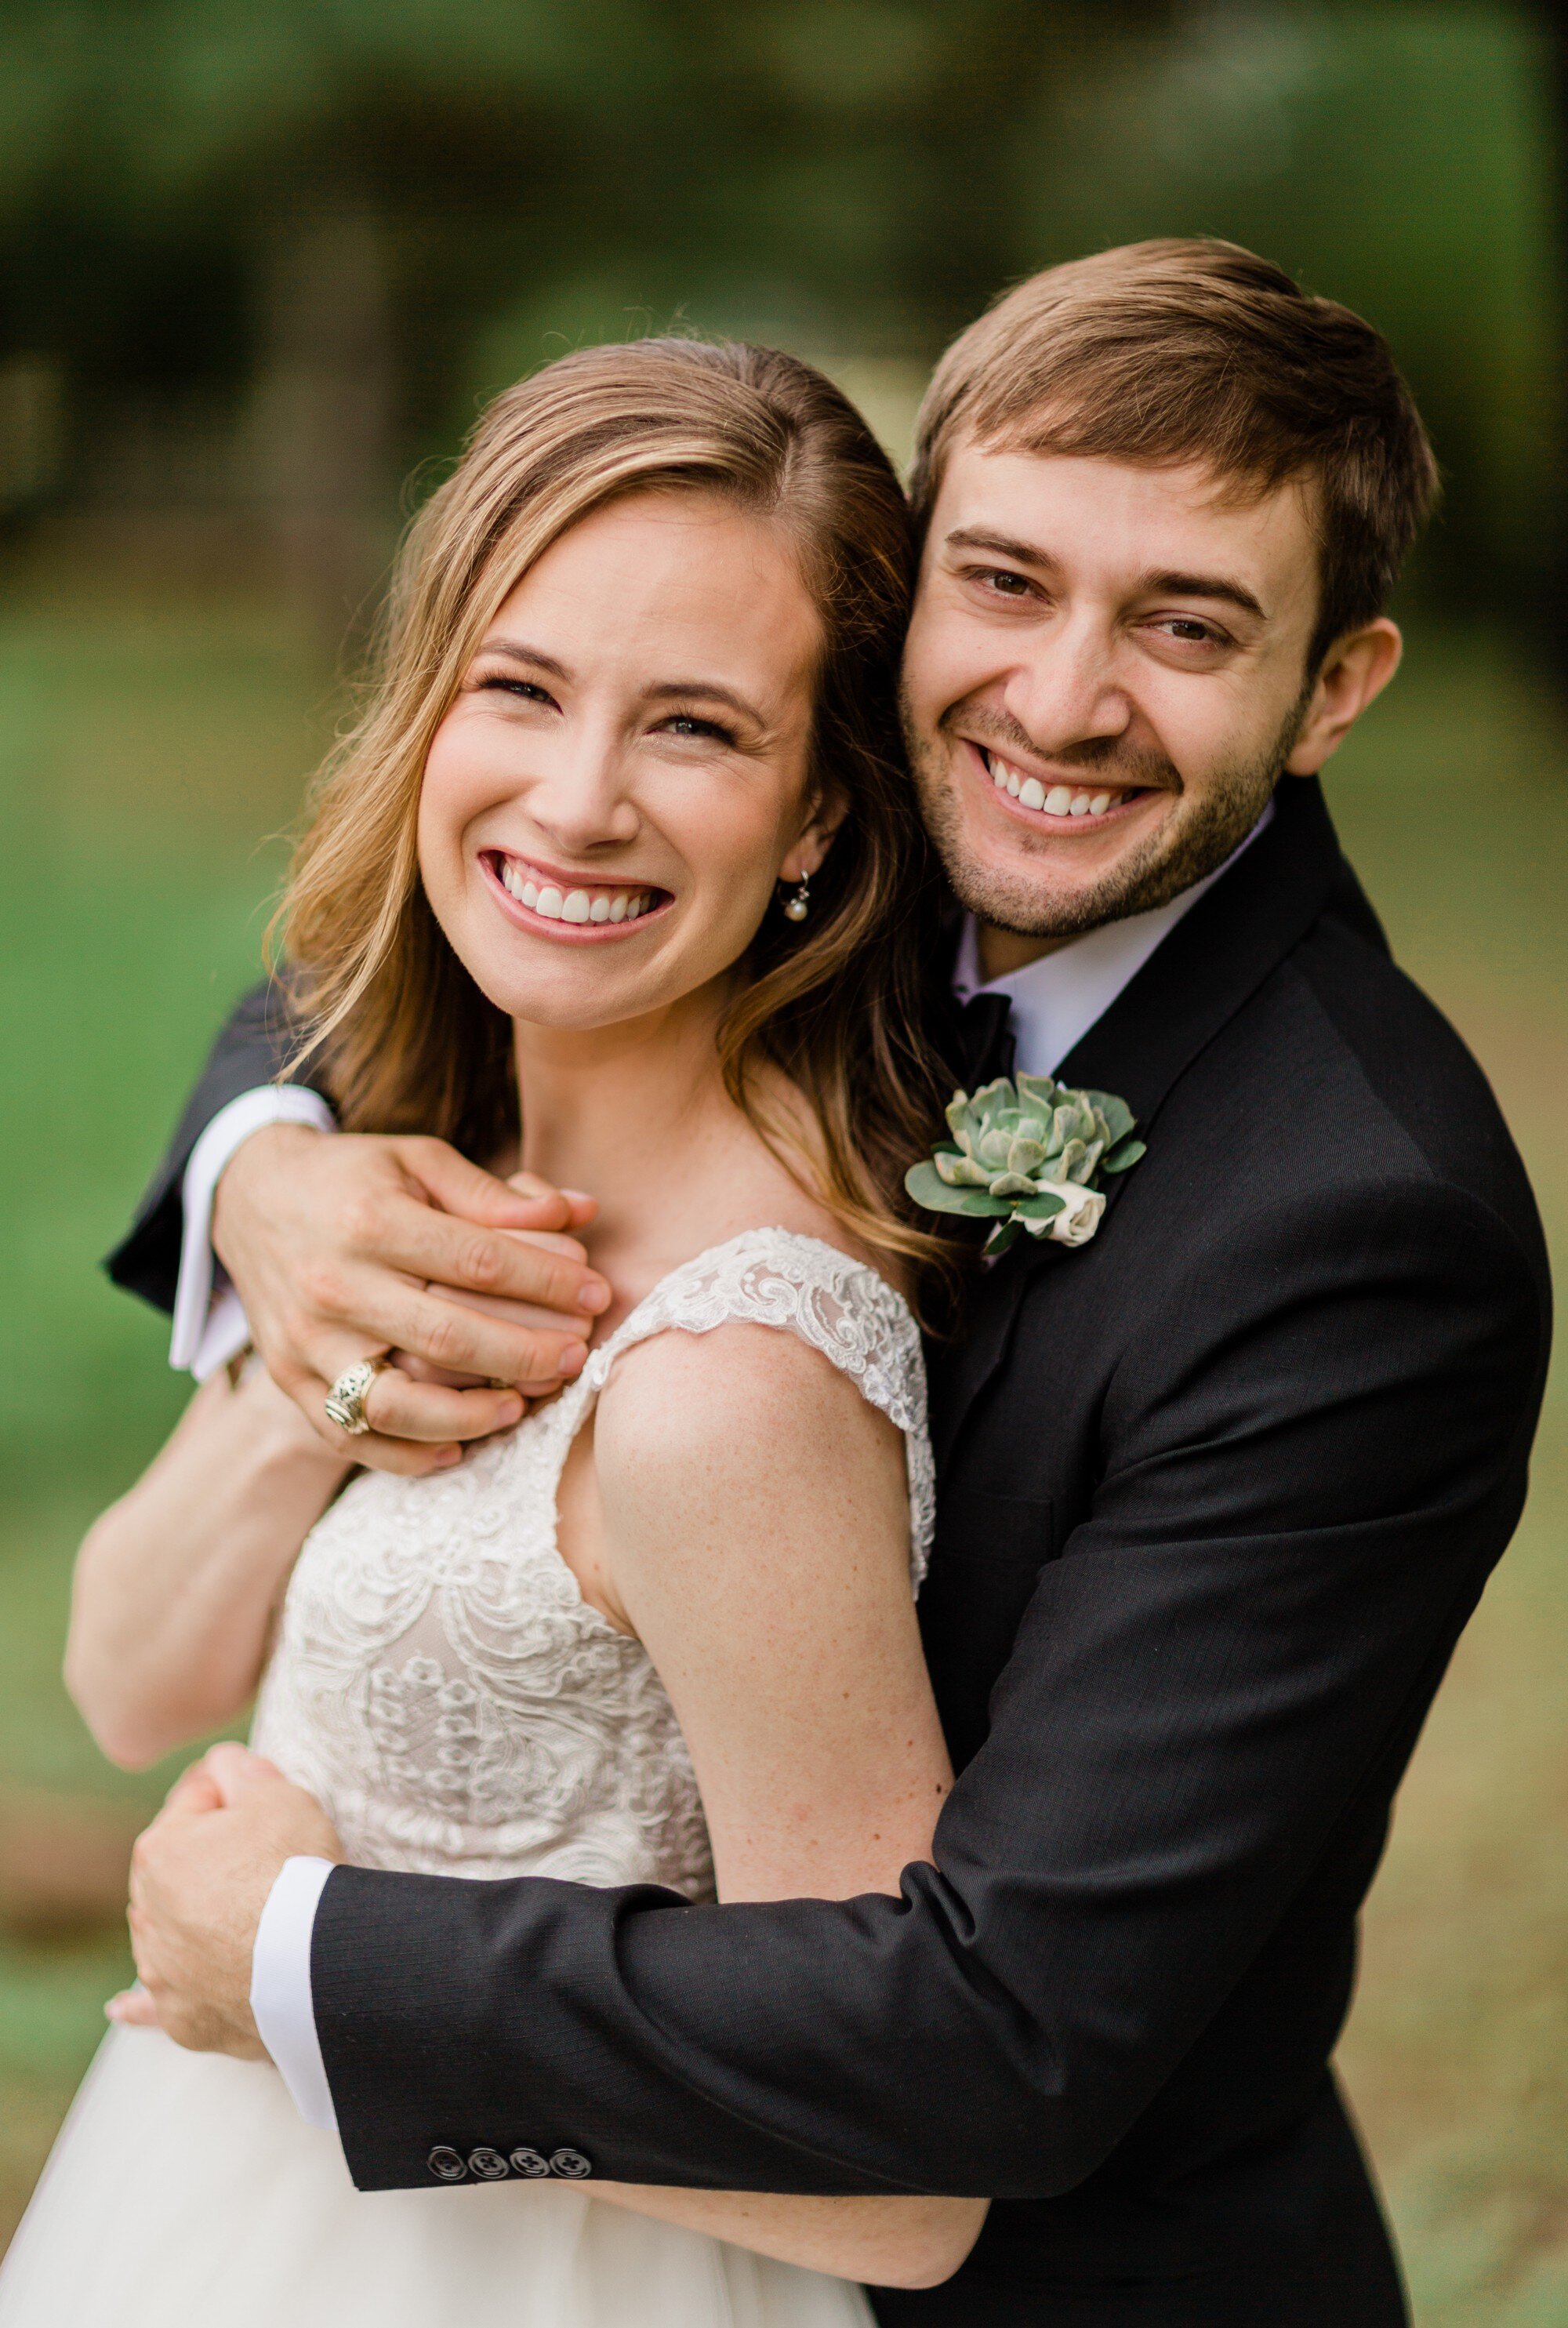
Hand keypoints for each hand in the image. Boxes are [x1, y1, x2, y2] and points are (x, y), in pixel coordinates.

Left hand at [114, 1744, 342, 2057]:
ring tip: (228, 1917)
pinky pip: (152, 2006)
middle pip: (179, 1866)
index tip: (268, 1795)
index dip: (239, 1789)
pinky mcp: (184, 2016)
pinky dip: (140, 2005)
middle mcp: (148, 1912)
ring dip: (184, 1920)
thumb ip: (241, 1770)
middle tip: (266, 1853)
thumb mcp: (276, 1793)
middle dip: (210, 1856)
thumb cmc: (293, 1869)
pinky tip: (121, 2006)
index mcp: (161, 1850)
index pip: (197, 1798)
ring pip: (166, 1931)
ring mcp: (162, 1969)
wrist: (312, 1961)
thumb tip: (222, 1764)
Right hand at [213, 1127, 609, 1474]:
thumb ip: (495, 1193)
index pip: (477, 1261)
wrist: (250, 1197)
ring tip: (521, 1407)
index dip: (547, 1281)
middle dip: (525, 1354)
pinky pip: (347, 1435)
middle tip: (578, 1356)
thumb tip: (582, 1211)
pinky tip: (456, 1450)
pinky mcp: (287, 1377)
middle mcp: (334, 1283)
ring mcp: (306, 1339)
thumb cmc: (355, 1177)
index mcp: (371, 1219)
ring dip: (468, 1417)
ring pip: (393, 1402)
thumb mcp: (418, 1160)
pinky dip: (403, 1455)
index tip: (597, 1292)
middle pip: (445, 1336)